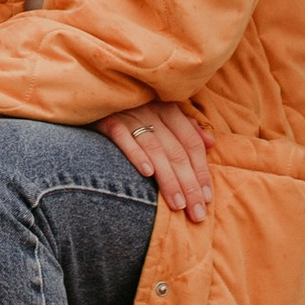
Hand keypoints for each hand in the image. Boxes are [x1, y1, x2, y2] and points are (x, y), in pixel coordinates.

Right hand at [97, 98, 211, 219]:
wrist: (93, 92)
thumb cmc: (130, 107)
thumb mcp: (160, 110)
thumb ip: (186, 126)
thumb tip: (211, 142)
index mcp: (169, 109)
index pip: (192, 143)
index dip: (201, 171)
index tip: (207, 198)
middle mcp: (153, 111)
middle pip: (177, 152)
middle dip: (190, 185)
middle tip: (196, 213)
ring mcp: (130, 115)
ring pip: (156, 150)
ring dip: (169, 179)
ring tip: (178, 205)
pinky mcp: (107, 120)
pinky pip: (124, 139)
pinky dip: (137, 155)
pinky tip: (148, 174)